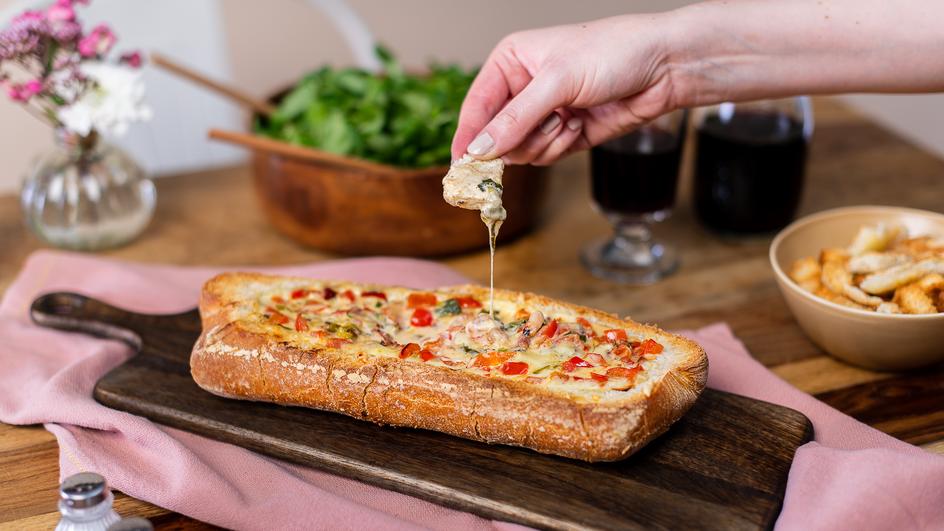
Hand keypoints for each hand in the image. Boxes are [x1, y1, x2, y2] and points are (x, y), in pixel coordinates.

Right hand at [451, 14, 679, 165]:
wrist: (664, 68)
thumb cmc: (615, 53)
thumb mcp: (559, 81)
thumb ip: (516, 118)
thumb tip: (480, 149)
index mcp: (510, 62)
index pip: (476, 106)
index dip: (468, 136)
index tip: (462, 165)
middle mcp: (522, 89)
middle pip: (495, 137)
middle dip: (519, 139)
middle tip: (545, 128)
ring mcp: (543, 114)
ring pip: (520, 152)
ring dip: (545, 143)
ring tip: (569, 120)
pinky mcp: (563, 135)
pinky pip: (544, 157)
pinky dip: (561, 148)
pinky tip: (580, 126)